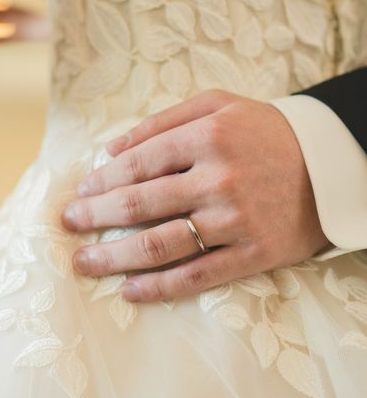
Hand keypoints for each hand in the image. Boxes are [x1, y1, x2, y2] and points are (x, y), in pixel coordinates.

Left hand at [60, 89, 329, 302]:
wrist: (330, 168)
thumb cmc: (264, 133)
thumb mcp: (218, 106)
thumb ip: (162, 122)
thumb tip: (110, 148)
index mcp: (207, 137)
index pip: (137, 163)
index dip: (102, 180)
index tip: (81, 192)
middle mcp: (218, 179)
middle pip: (139, 204)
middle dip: (94, 216)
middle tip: (67, 224)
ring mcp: (234, 220)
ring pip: (160, 244)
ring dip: (113, 257)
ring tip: (83, 264)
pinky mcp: (252, 254)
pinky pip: (196, 276)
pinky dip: (158, 287)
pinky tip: (128, 291)